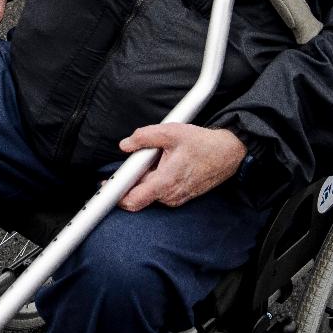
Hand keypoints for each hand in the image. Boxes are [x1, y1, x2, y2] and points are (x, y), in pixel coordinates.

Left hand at [116, 124, 246, 210]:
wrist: (228, 153)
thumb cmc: (202, 143)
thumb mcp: (170, 132)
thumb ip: (144, 137)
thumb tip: (125, 144)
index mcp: (165, 182)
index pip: (133, 200)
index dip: (115, 195)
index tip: (104, 187)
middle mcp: (170, 196)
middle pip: (138, 195)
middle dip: (130, 180)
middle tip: (130, 162)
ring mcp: (176, 198)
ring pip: (149, 192)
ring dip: (144, 178)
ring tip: (154, 158)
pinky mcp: (181, 197)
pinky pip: (160, 192)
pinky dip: (155, 180)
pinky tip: (163, 164)